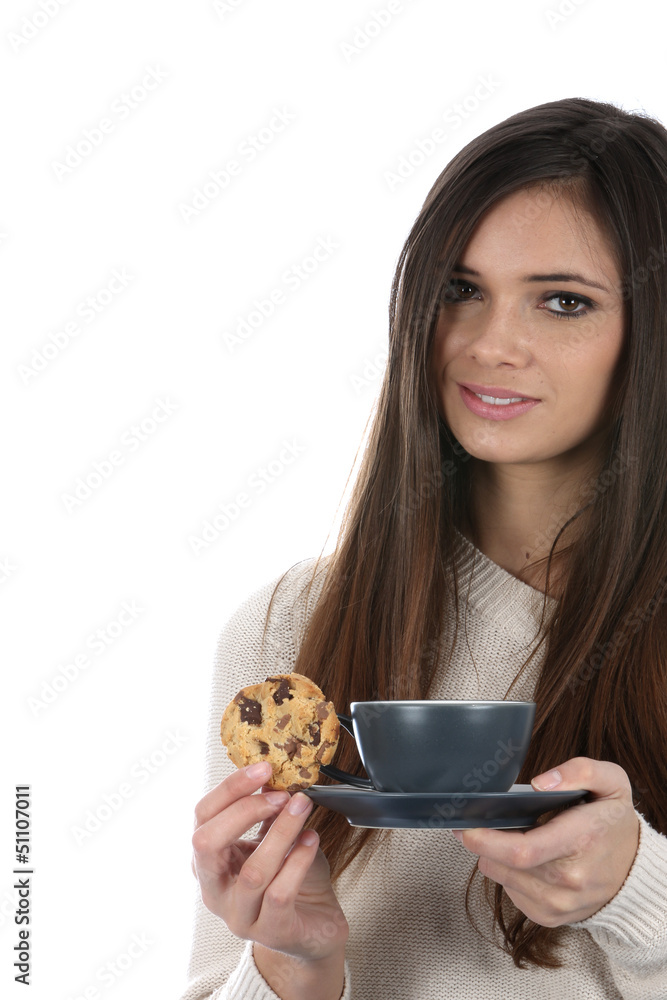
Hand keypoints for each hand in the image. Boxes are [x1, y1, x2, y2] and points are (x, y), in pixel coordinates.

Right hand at [192, 762, 348, 964]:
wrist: (315, 925)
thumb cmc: (290, 878)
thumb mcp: (271, 839)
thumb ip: (266, 813)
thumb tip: (271, 774)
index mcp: (209, 862)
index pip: (202, 817)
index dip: (230, 788)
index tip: (262, 768)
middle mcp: (215, 891)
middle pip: (207, 843)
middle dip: (245, 810)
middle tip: (281, 794)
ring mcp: (240, 916)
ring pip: (253, 870)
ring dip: (282, 831)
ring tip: (302, 808)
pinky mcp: (272, 932)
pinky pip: (281, 893)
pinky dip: (299, 860)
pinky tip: (312, 840)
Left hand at [452, 757, 639, 925]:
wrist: (635, 872)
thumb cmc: (615, 823)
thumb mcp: (611, 782)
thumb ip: (580, 771)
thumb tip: (541, 782)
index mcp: (581, 840)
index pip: (523, 850)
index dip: (486, 839)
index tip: (466, 826)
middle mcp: (570, 878)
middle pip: (506, 865)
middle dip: (482, 844)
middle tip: (471, 826)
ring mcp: (560, 903)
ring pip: (503, 879)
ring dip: (494, 858)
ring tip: (506, 838)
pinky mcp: (551, 917)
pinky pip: (511, 894)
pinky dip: (508, 875)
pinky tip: (523, 861)